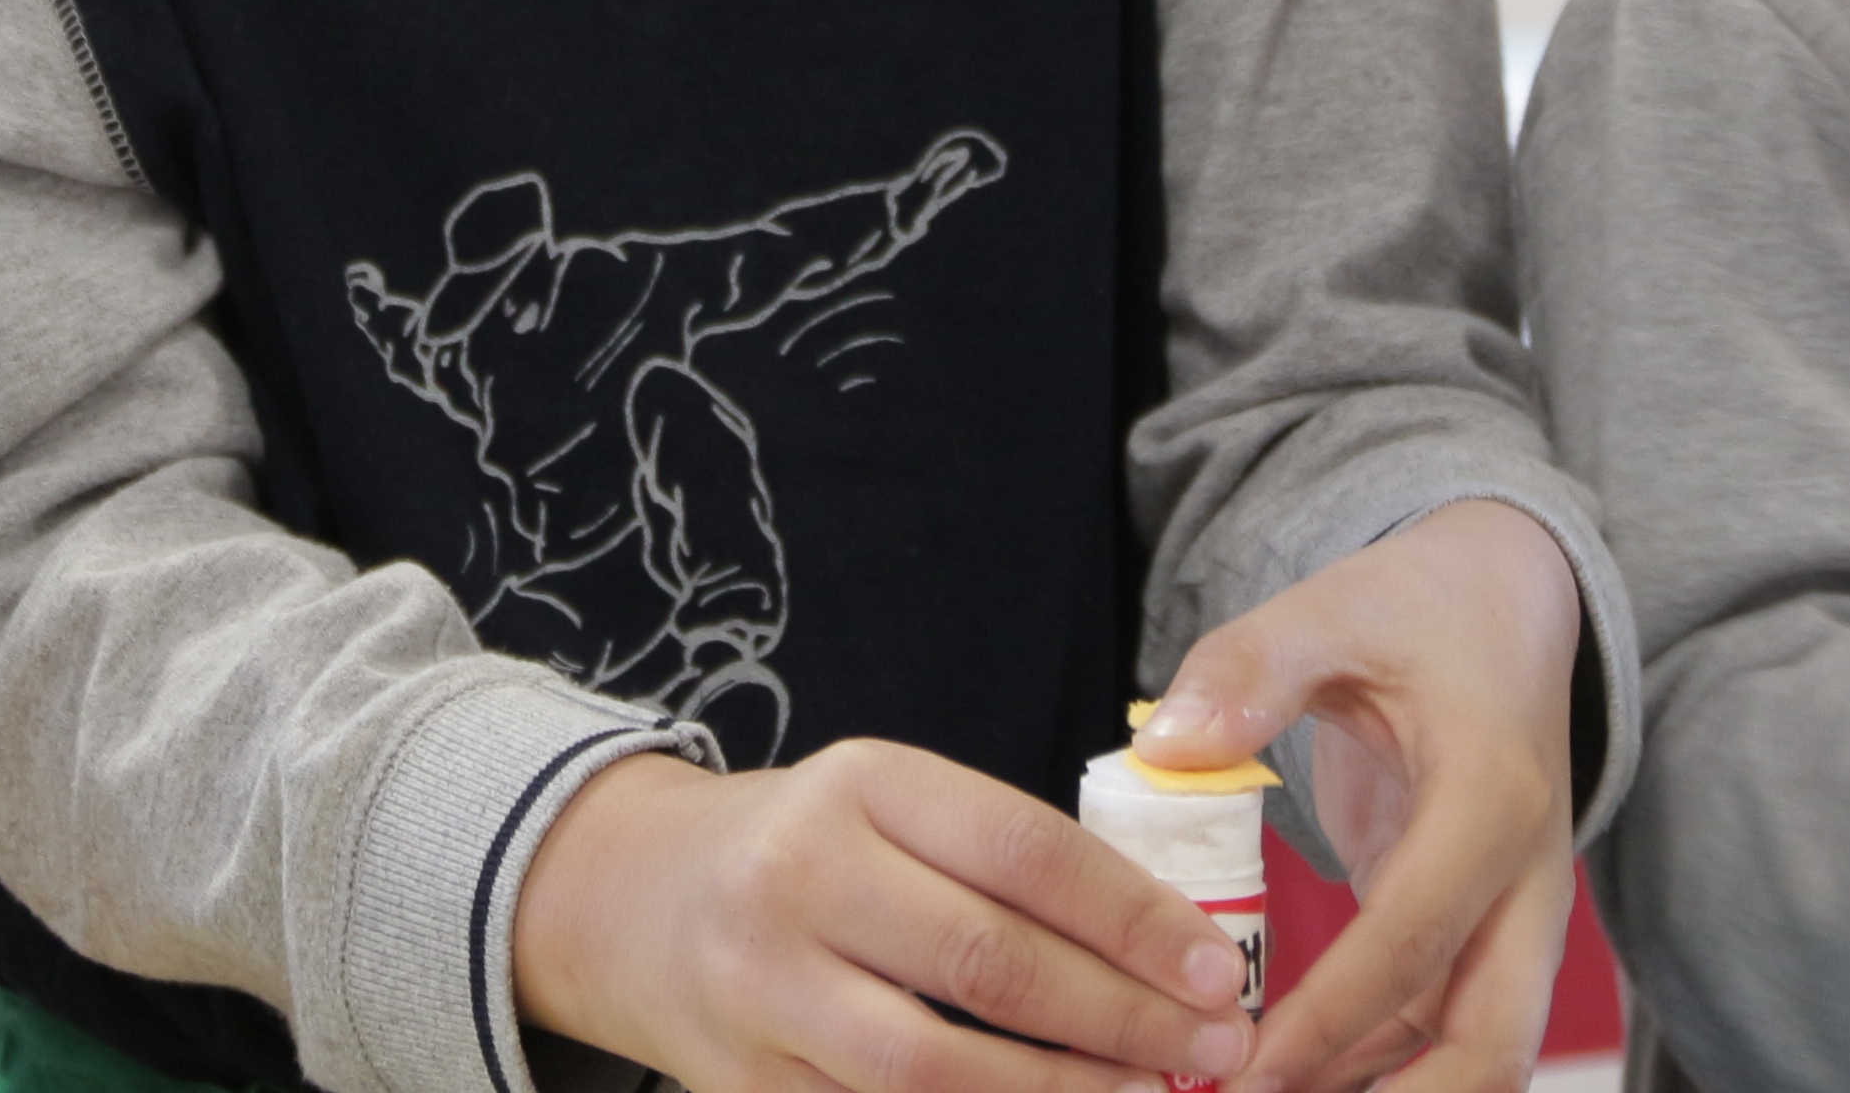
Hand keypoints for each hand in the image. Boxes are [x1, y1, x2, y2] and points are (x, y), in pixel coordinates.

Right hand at [508, 741, 1258, 1092]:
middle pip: (988, 964)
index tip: (1218, 970)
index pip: (1024, 851)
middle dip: (1121, 1019)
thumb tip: (1168, 940)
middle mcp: (801, 880)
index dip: (1134, 918)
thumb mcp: (889, 806)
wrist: (631, 900)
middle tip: (1216, 1051)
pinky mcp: (746, 1086)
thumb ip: (1003, 856)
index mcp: (860, 787)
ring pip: (935, 1069)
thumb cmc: (807, 849)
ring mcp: (764, 991)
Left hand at [1133, 498, 1581, 1092]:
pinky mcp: (1477, 934)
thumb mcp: (1330, 610)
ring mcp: (1510, 918)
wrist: (1509, 606)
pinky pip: (1437, 1030)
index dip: (1334, 1020)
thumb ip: (1248, 669)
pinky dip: (1374, 1072)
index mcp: (1491, 800)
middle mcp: (1524, 881)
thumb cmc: (1415, 609)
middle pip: (1494, 1047)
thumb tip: (1167, 747)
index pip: (1416, 940)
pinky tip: (1284, 1088)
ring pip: (1476, 1057)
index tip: (1248, 1074)